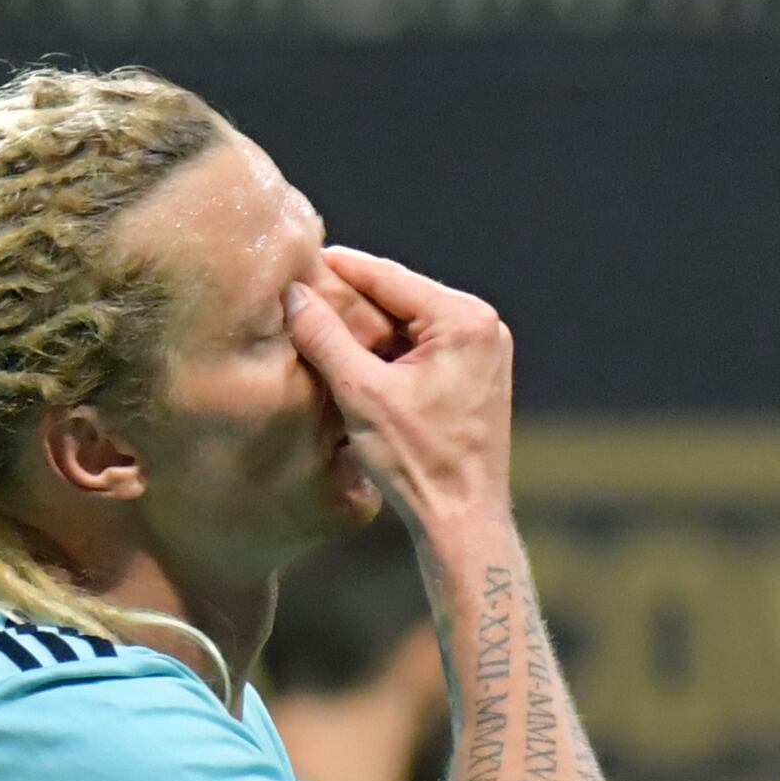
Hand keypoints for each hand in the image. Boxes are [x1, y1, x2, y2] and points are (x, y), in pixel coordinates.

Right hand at [281, 247, 515, 534]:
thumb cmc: (420, 463)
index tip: (299, 259)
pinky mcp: (477, 376)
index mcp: (465, 320)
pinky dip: (389, 350)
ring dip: (368, 326)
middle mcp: (483, 326)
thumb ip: (325, 338)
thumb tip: (294, 295)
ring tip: (319, 323)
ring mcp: (485, 351)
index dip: (340, 268)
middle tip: (303, 292)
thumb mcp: (361, 394)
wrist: (463, 520)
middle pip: (401, 297)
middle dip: (352, 298)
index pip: (389, 277)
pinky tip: (354, 358)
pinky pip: (424, 347)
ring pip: (411, 322)